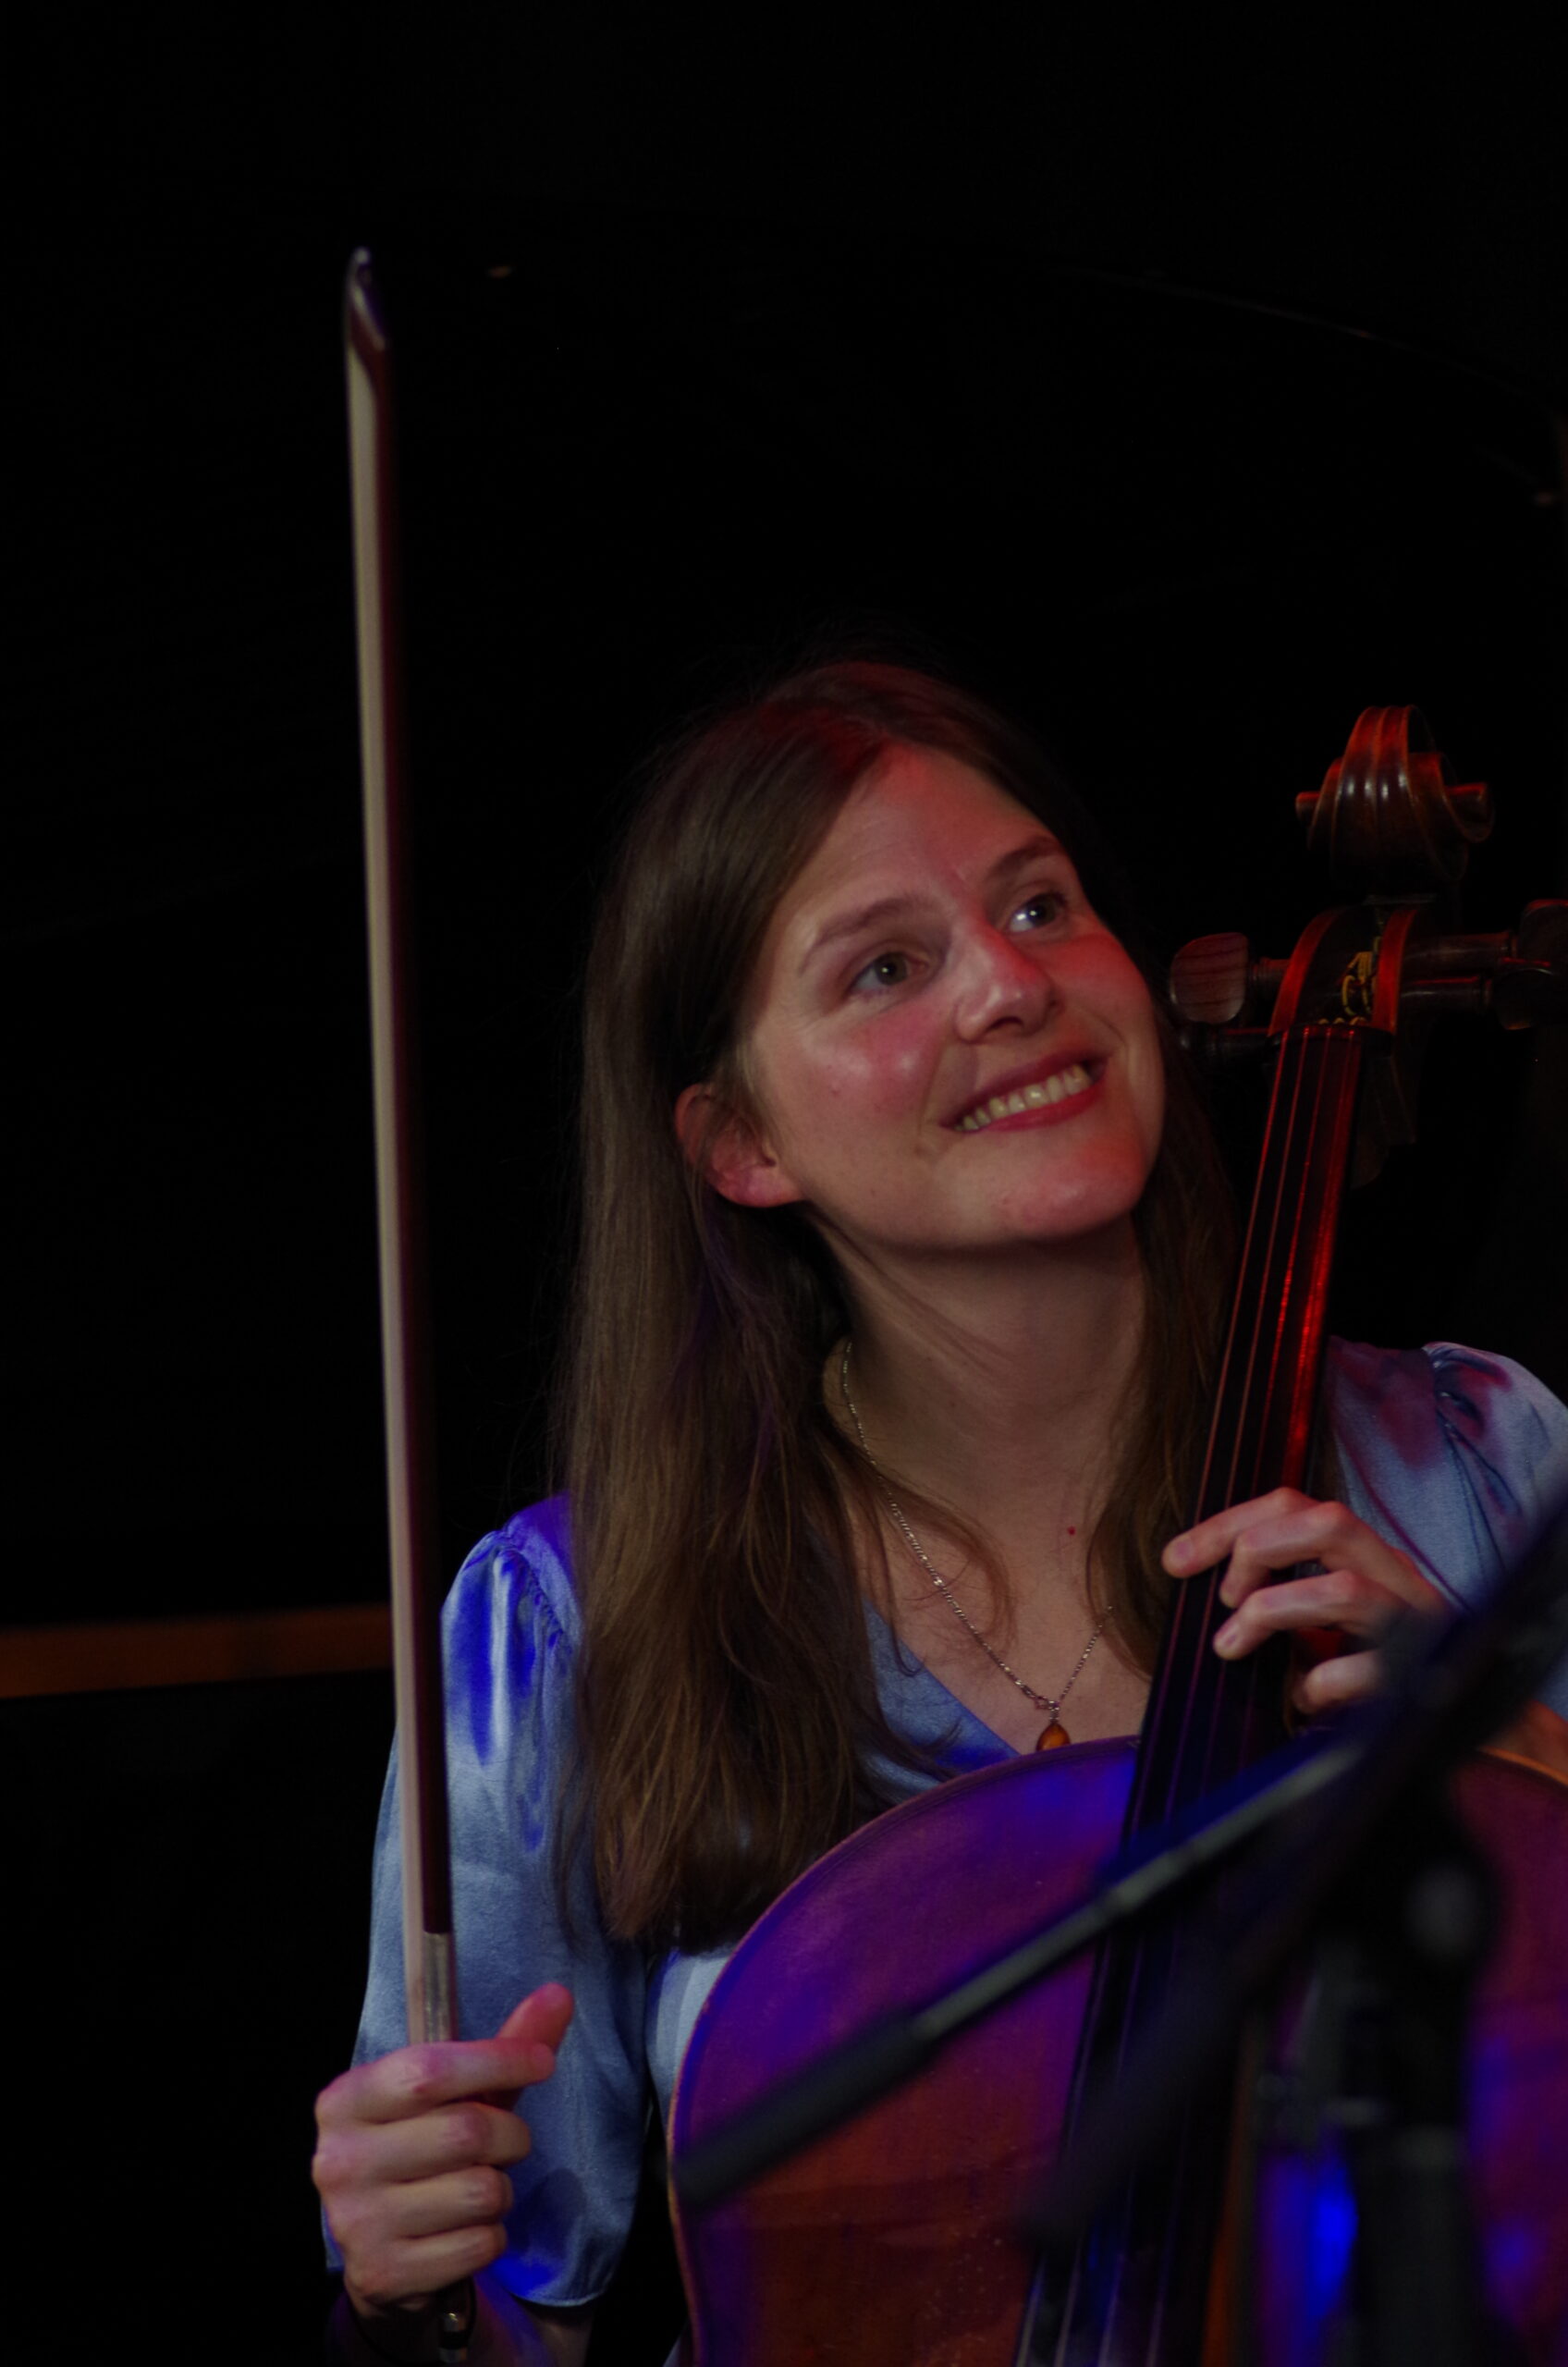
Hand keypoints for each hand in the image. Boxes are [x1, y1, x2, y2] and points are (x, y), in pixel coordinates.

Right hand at [314, 1984, 574, 2322]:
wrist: (385, 2256)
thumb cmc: (424, 2154)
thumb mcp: (455, 2096)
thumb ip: (502, 2048)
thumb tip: (559, 1995)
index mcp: (346, 2101)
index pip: (430, 2072)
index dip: (497, 2060)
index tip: (542, 2060)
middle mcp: (339, 2160)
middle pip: (465, 2131)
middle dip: (510, 2134)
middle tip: (508, 2141)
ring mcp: (356, 2221)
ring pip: (479, 2191)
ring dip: (500, 2189)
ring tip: (477, 2187)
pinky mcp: (383, 2271)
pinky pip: (478, 2243)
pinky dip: (491, 2234)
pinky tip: (464, 2228)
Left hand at [1161, 1489, 1446, 1716]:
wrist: (1455, 1718)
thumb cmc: (1372, 1664)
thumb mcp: (1320, 1619)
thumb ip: (1281, 1592)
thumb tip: (1205, 1582)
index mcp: (1364, 1554)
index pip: (1295, 1505)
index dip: (1229, 1524)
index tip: (1175, 1560)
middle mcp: (1395, 1576)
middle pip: (1330, 1522)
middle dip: (1258, 1549)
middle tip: (1223, 1597)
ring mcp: (1416, 1621)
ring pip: (1344, 1589)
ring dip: (1271, 1611)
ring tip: (1231, 1645)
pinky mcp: (1423, 1674)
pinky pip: (1367, 1670)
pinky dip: (1321, 1683)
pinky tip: (1304, 1700)